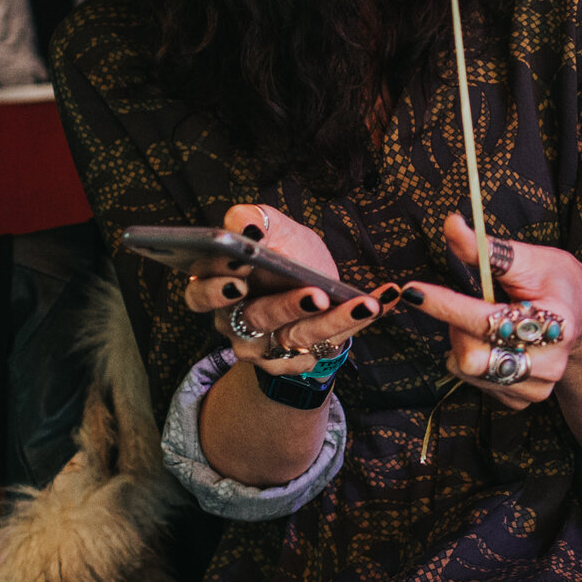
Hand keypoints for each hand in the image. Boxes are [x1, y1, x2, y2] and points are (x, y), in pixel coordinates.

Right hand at [181, 202, 398, 377]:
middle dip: (286, 306)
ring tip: (364, 303)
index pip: (200, 294)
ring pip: (295, 338)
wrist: (316, 288)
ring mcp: (262, 347)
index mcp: (218, 287)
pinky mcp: (292, 361)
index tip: (241, 272)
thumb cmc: (287, 253)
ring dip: (334, 322)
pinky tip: (380, 303)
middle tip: (315, 294)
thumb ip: (252, 219)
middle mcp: (233, 323)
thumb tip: (244, 224)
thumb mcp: (272, 227)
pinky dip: (356, 325)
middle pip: (253, 319)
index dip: (216, 288)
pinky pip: (324, 349)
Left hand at [400, 213, 581, 409]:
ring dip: (463, 343)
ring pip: (470, 372)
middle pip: (473, 358)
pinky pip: (476, 384)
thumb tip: (451, 224)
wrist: (580, 317)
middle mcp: (551, 362)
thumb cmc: (553, 282)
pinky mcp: (523, 399)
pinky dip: (472, 361)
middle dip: (456, 328)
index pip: (488, 320)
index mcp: (557, 323)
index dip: (446, 304)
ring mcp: (538, 385)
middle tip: (464, 306)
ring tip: (483, 323)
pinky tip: (491, 344)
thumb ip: (487, 248)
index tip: (413, 290)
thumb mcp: (528, 258)